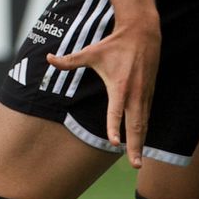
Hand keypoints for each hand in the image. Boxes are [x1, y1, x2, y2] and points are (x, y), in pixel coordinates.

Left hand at [45, 16, 159, 167]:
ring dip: (141, 143)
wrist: (143, 33)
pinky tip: (141, 143)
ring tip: (137, 162)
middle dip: (135, 146)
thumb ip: (70, 60)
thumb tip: (48, 58)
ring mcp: (144, 95)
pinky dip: (144, 131)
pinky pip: (147, 117)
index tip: (115, 143)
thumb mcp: (91, 52)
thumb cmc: (114, 44)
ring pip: (143, 124)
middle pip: (136, 125)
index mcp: (120, 86)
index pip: (116, 112)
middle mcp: (134, 93)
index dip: (115, 128)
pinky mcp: (149, 94)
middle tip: (134, 165)